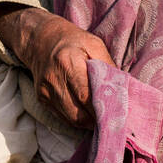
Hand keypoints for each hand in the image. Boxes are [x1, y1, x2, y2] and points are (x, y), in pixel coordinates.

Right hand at [0, 4, 114, 128]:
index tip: (117, 114)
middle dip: (97, 120)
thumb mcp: (94, 44)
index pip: (86, 96)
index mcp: (68, 63)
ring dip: (88, 123)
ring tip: (102, 118)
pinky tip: (87, 114)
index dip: (102, 110)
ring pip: (71, 120)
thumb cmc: (72, 40)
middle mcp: (54, 80)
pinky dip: (77, 119)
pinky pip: (63, 117)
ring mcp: (45, 92)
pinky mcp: (41, 98)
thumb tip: (121, 89)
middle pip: (79, 114)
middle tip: (112, 120)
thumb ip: (107, 66)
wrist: (40, 39)